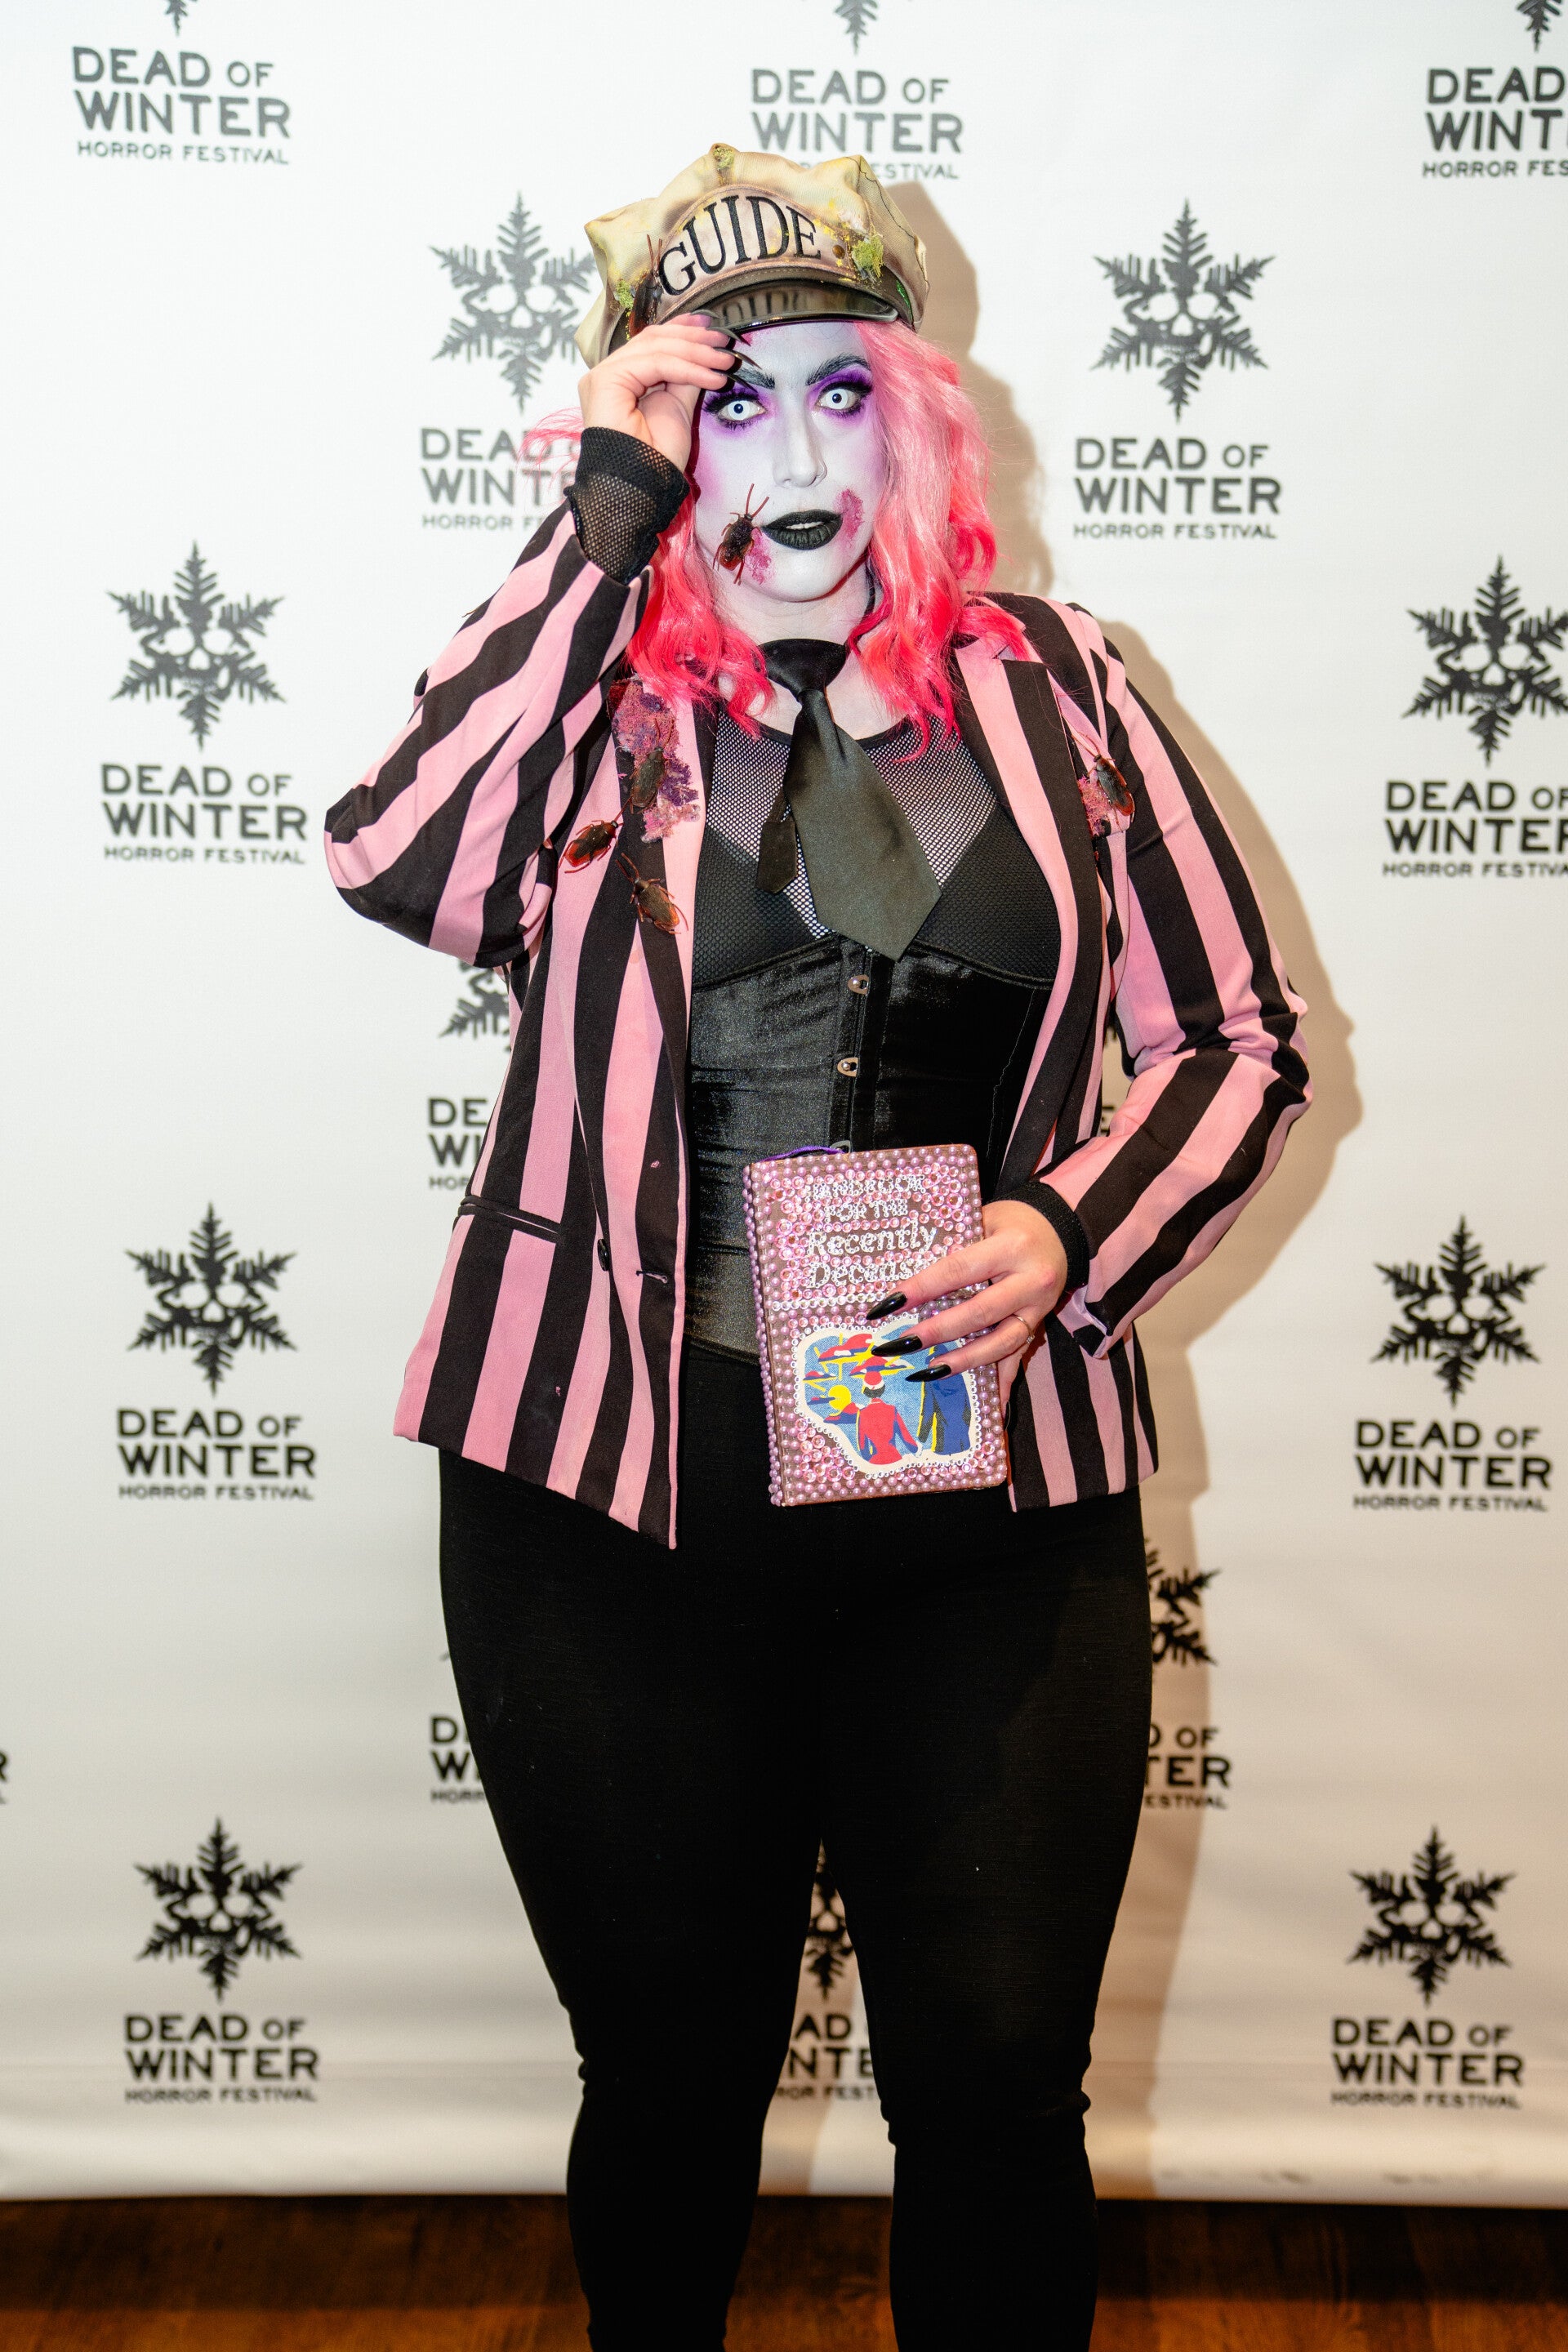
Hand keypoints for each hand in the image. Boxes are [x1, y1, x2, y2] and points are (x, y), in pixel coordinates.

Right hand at [577, 316, 735, 471]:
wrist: (642, 487)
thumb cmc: (657, 459)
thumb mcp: (678, 407)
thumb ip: (685, 376)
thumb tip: (704, 351)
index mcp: (622, 380)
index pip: (651, 343)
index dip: (682, 330)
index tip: (711, 328)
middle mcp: (609, 374)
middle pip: (652, 339)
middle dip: (692, 337)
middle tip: (723, 341)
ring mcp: (604, 376)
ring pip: (655, 347)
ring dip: (696, 351)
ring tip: (725, 360)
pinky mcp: (605, 381)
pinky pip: (655, 364)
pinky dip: (688, 367)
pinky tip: (712, 376)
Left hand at [891, 1200, 1069, 1412]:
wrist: (1064, 1229)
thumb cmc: (1016, 1221)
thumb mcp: (986, 1219)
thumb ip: (956, 1246)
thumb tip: (912, 1283)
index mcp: (1011, 1248)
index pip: (957, 1271)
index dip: (921, 1289)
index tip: (888, 1304)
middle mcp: (1030, 1281)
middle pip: (979, 1313)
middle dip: (937, 1331)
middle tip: (901, 1343)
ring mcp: (1039, 1308)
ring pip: (1001, 1343)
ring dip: (964, 1361)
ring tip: (929, 1371)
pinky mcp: (1040, 1324)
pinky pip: (1020, 1357)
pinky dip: (1003, 1382)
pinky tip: (991, 1408)